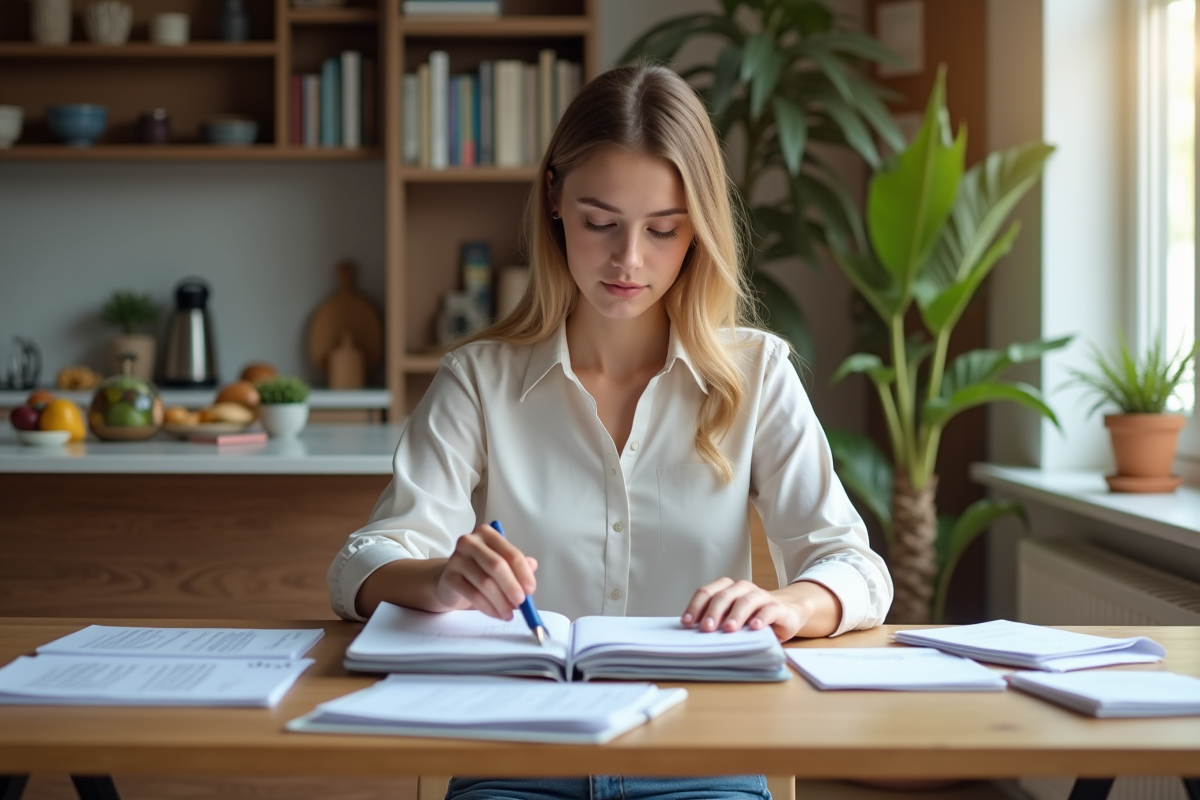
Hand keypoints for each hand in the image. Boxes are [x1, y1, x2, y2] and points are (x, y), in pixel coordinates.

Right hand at [434, 523, 537, 620]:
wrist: (451, 580)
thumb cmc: (480, 571)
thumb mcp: (501, 565)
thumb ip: (518, 564)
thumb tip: (533, 567)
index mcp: (487, 534)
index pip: (511, 554)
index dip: (524, 573)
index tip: (530, 590)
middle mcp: (470, 542)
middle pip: (497, 566)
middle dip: (512, 587)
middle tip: (521, 603)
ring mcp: (456, 559)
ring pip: (485, 582)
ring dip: (501, 601)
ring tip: (508, 614)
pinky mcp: (449, 577)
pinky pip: (472, 594)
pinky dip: (488, 607)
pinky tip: (496, 614)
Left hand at [681, 578, 810, 641]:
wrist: (786, 613)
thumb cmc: (752, 617)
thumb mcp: (731, 618)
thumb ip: (717, 622)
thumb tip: (693, 634)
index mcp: (727, 589)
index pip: (707, 593)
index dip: (695, 606)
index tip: (687, 622)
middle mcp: (743, 589)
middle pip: (724, 595)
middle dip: (713, 611)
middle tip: (706, 628)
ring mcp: (761, 596)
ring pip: (746, 600)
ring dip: (736, 614)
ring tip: (729, 628)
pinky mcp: (778, 607)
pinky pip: (769, 610)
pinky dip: (761, 617)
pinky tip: (754, 627)